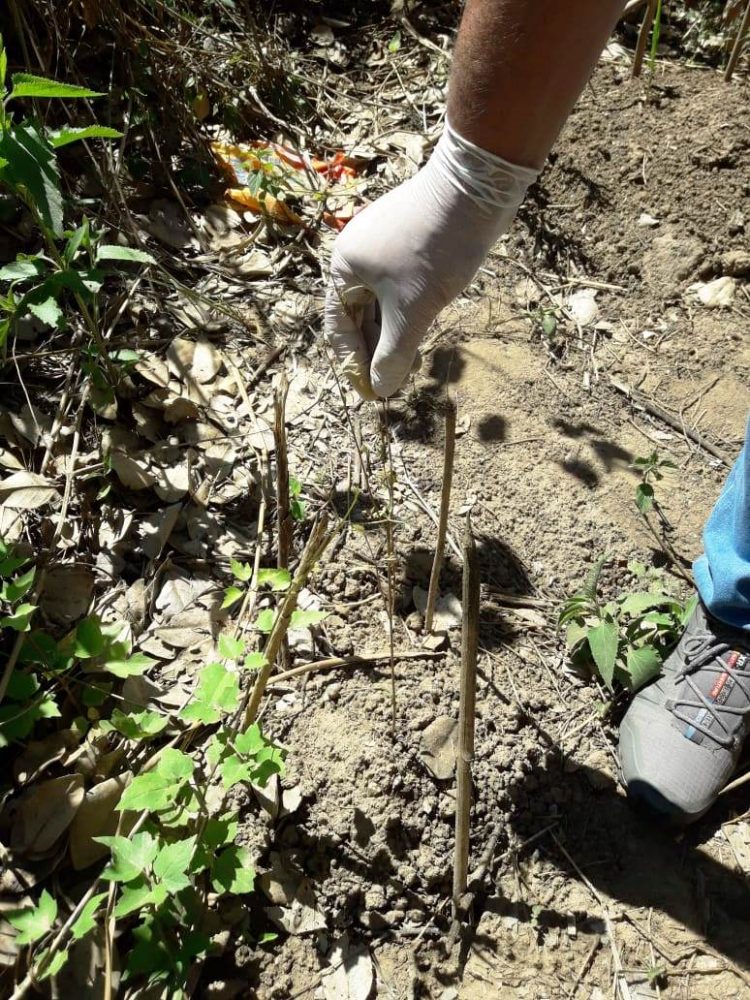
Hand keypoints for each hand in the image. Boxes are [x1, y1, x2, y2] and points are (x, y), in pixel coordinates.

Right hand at [324, 122, 536, 398]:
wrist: (476, 186)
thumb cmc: (437, 248)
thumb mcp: (413, 310)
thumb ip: (393, 354)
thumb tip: (382, 390)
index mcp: (343, 267)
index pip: (338, 329)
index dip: (353, 365)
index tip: (371, 396)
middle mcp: (355, 254)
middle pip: (358, 316)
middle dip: (374, 351)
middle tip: (389, 384)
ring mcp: (382, 245)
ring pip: (380, 302)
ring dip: (391, 334)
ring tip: (407, 364)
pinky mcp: (407, 240)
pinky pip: (397, 286)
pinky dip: (405, 312)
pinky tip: (420, 332)